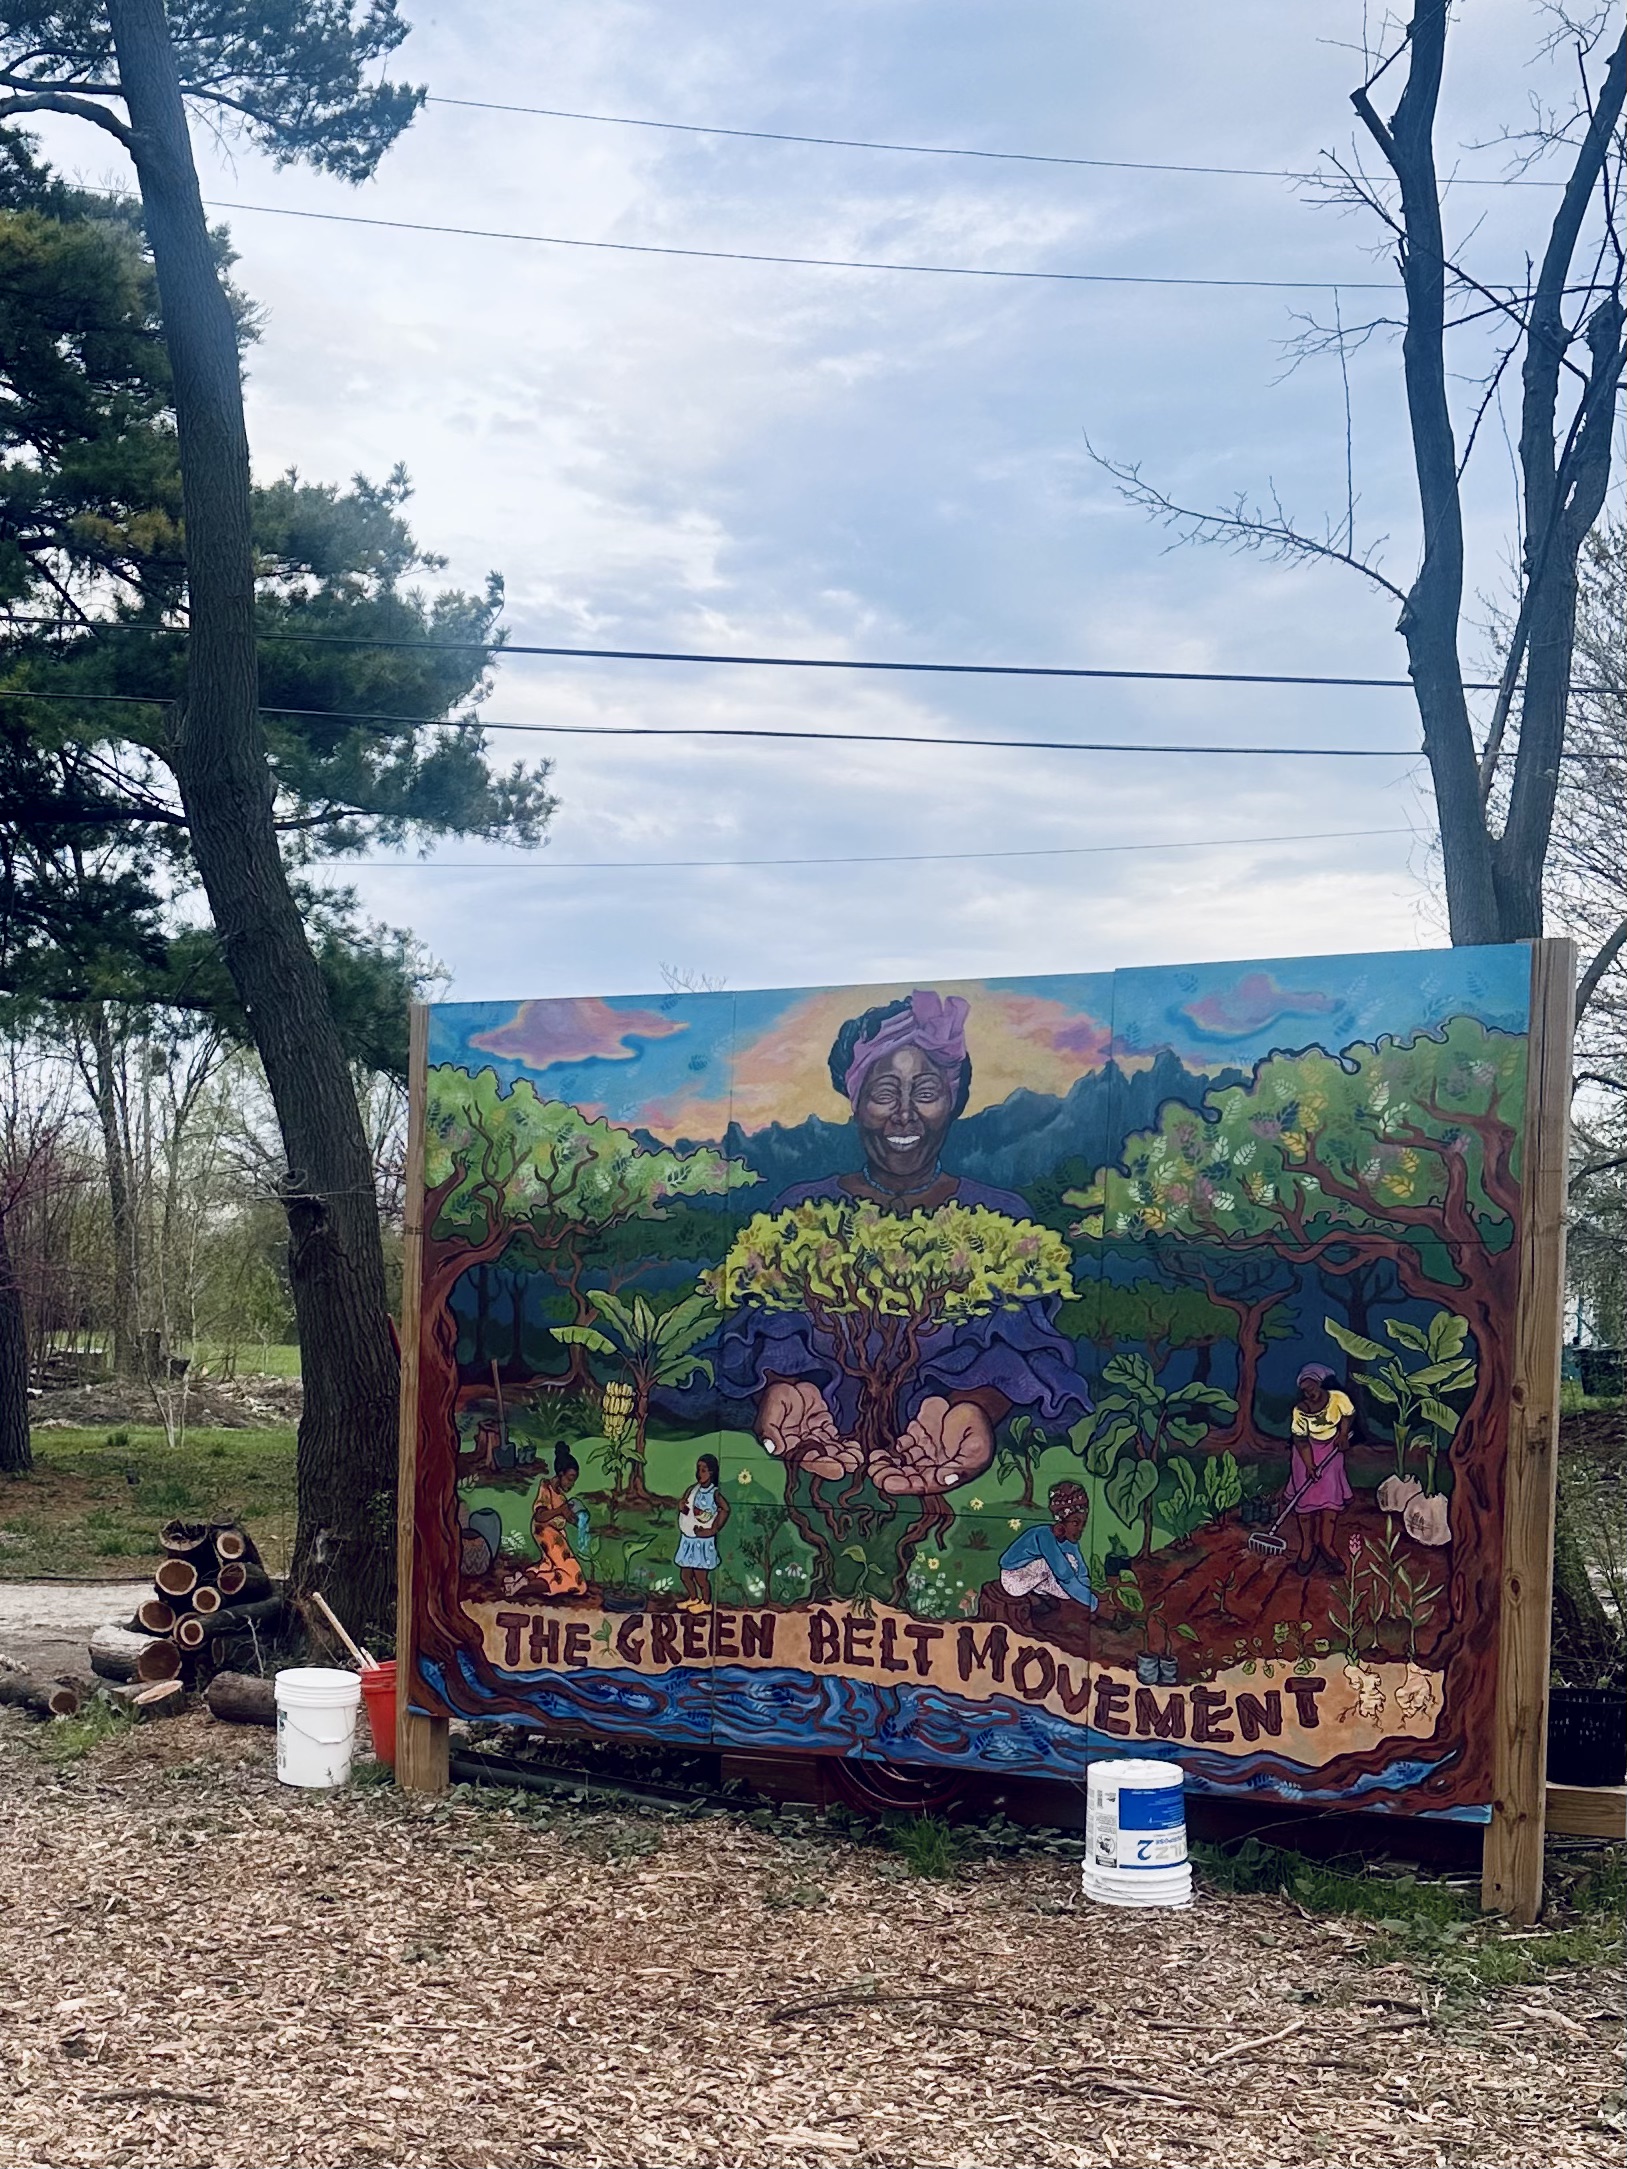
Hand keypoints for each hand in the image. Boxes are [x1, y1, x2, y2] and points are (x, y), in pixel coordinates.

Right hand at [757, 1379, 862, 1480]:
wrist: (786, 1380)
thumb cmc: (775, 1396)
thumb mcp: (770, 1409)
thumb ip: (770, 1430)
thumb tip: (776, 1449)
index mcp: (789, 1446)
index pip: (807, 1460)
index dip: (823, 1466)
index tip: (838, 1470)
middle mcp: (803, 1444)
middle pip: (823, 1457)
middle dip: (839, 1462)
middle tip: (853, 1464)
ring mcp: (815, 1435)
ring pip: (832, 1449)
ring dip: (845, 1455)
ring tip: (858, 1458)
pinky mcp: (824, 1425)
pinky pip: (836, 1438)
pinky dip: (846, 1444)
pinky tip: (856, 1448)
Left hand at [871, 1396, 994, 1495]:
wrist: (975, 1401)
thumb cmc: (978, 1426)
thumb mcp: (976, 1447)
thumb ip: (961, 1465)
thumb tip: (943, 1479)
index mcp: (949, 1473)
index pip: (923, 1485)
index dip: (905, 1486)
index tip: (888, 1484)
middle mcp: (934, 1465)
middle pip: (909, 1475)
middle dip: (890, 1476)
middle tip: (875, 1473)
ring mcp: (925, 1450)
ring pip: (902, 1462)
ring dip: (887, 1464)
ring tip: (874, 1461)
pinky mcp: (918, 1434)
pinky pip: (901, 1446)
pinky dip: (891, 1449)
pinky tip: (880, 1450)